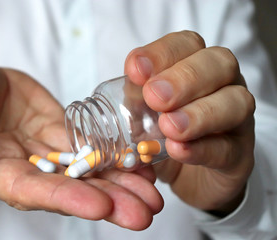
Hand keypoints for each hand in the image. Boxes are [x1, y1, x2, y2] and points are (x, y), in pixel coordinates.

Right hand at [0, 49, 162, 229]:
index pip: (31, 191)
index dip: (65, 199)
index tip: (100, 205)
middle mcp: (26, 167)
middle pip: (69, 190)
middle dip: (107, 202)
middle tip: (144, 212)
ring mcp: (47, 151)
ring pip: (87, 172)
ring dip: (121, 184)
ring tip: (153, 195)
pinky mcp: (61, 133)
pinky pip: (91, 147)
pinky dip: (116, 156)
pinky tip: (141, 164)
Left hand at [125, 31, 254, 215]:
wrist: (191, 176)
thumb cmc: (163, 137)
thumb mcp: (141, 117)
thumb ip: (128, 107)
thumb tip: (101, 109)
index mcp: (195, 68)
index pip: (186, 45)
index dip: (161, 53)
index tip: (135, 69)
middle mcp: (222, 86)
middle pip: (218, 63)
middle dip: (183, 78)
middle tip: (155, 96)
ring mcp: (236, 120)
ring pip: (235, 102)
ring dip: (198, 113)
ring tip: (169, 126)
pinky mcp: (239, 155)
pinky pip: (229, 148)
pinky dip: (202, 148)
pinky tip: (178, 149)